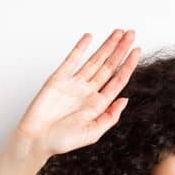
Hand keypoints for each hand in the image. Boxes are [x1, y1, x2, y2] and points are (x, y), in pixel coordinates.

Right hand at [14, 29, 140, 156]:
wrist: (36, 139)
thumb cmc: (61, 140)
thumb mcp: (93, 133)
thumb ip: (110, 117)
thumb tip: (125, 100)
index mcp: (98, 104)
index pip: (117, 80)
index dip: (128, 65)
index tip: (137, 51)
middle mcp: (88, 91)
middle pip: (109, 66)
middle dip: (120, 50)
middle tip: (131, 34)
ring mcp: (74, 84)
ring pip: (94, 60)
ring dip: (106, 46)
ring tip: (118, 33)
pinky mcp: (58, 79)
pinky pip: (71, 60)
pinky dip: (80, 48)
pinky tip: (89, 37)